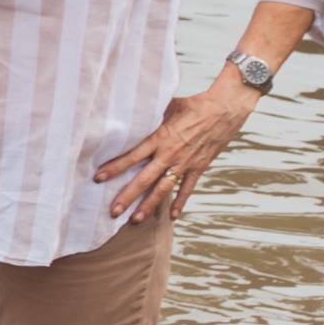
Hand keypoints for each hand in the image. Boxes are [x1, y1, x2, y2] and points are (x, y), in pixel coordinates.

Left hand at [94, 77, 259, 222]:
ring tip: (135, 220)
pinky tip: (173, 216)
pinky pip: (187, 189)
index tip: (99, 177)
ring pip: (163, 189)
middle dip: (127, 196)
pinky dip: (180, 202)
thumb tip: (129, 112)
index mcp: (160, 137)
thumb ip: (149, 114)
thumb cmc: (194, 104)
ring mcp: (185, 163)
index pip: (132, 155)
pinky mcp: (199, 167)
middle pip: (144, 179)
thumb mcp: (167, 106)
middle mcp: (170, 154)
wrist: (225, 109)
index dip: (115, 167)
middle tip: (112, 211)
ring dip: (148, 205)